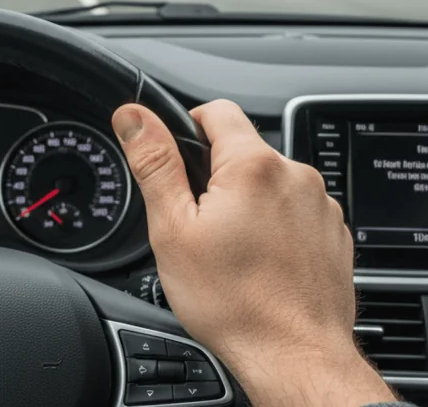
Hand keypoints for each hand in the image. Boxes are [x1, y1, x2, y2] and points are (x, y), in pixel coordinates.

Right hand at [111, 100, 395, 406]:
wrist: (293, 354)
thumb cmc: (233, 302)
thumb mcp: (173, 229)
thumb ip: (154, 163)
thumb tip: (133, 117)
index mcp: (252, 166)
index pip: (215, 111)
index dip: (186, 127)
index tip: (176, 161)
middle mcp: (295, 175)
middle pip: (242, 150)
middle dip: (214, 177)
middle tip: (196, 224)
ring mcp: (319, 204)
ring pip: (268, 182)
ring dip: (245, 202)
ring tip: (229, 250)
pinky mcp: (332, 231)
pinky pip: (293, 210)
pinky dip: (273, 225)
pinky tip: (258, 261)